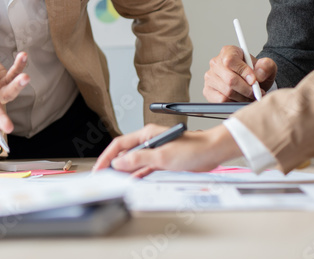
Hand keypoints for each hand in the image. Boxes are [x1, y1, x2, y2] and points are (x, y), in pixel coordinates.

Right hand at [93, 124, 239, 177]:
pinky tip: (132, 180)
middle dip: (113, 163)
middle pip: (125, 152)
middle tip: (104, 176)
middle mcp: (150, 140)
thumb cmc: (193, 149)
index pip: (120, 144)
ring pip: (134, 161)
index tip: (100, 167)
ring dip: (125, 170)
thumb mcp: (162, 156)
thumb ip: (139, 159)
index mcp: (147, 134)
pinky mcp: (164, 160)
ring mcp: (156, 150)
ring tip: (115, 180)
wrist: (212, 151)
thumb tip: (120, 162)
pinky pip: (145, 167)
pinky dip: (137, 173)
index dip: (108, 156)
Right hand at [202, 46, 276, 101]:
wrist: (250, 82)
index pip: (230, 60)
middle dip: (247, 89)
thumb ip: (266, 66)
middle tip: (256, 92)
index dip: (243, 72)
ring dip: (243, 97)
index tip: (254, 80)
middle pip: (230, 79)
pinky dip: (234, 102)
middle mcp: (216, 63)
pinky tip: (240, 99)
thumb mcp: (266, 66)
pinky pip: (221, 100)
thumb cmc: (256, 73)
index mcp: (228, 51)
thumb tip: (258, 74)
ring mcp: (210, 77)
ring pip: (227, 92)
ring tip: (250, 96)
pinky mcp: (208, 90)